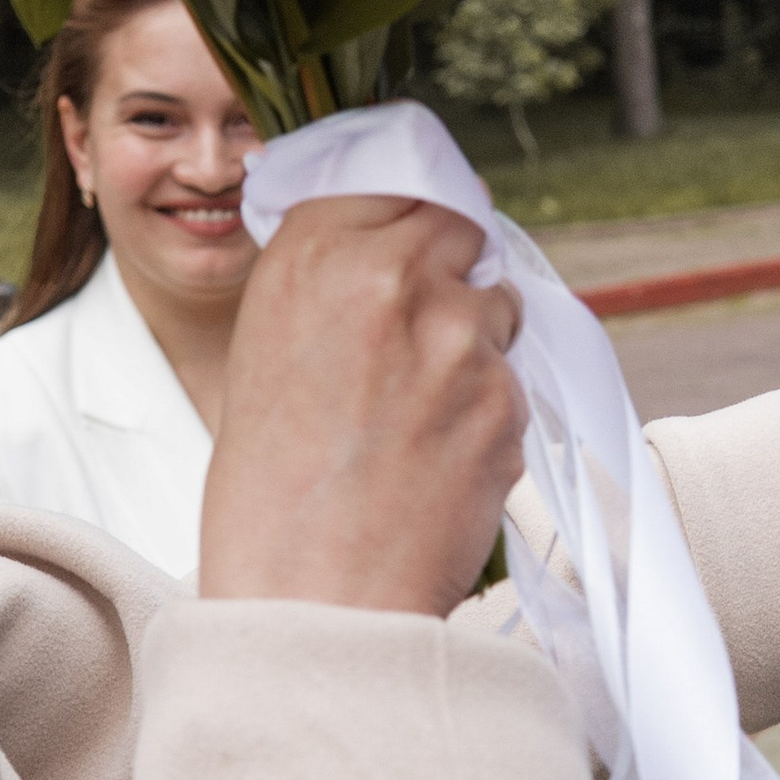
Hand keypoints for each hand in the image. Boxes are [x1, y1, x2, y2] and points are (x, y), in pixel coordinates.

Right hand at [200, 195, 525, 613]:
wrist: (312, 604)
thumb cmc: (270, 497)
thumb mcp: (267, 354)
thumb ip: (331, 284)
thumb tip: (398, 250)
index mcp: (311, 254)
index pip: (395, 175)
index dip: (407, 212)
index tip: (407, 239)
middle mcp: (390, 276)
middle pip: (460, 222)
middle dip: (451, 266)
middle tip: (423, 328)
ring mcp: (460, 337)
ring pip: (498, 302)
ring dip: (476, 340)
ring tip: (418, 416)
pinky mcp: (507, 400)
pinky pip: (513, 382)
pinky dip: (486, 414)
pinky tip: (436, 463)